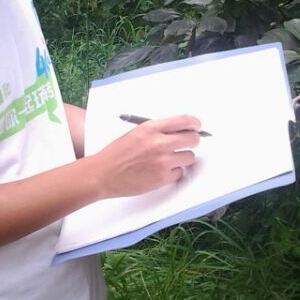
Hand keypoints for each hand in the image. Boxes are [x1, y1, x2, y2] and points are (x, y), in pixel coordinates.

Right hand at [87, 114, 201, 198]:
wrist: (102, 174)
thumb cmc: (117, 153)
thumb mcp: (137, 133)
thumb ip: (158, 130)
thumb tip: (181, 130)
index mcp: (151, 128)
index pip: (185, 121)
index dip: (195, 124)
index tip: (197, 127)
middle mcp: (159, 143)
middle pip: (193, 139)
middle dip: (193, 141)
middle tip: (188, 143)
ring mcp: (162, 162)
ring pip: (189, 157)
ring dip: (183, 158)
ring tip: (170, 159)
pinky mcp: (161, 178)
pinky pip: (180, 172)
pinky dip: (174, 172)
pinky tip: (162, 170)